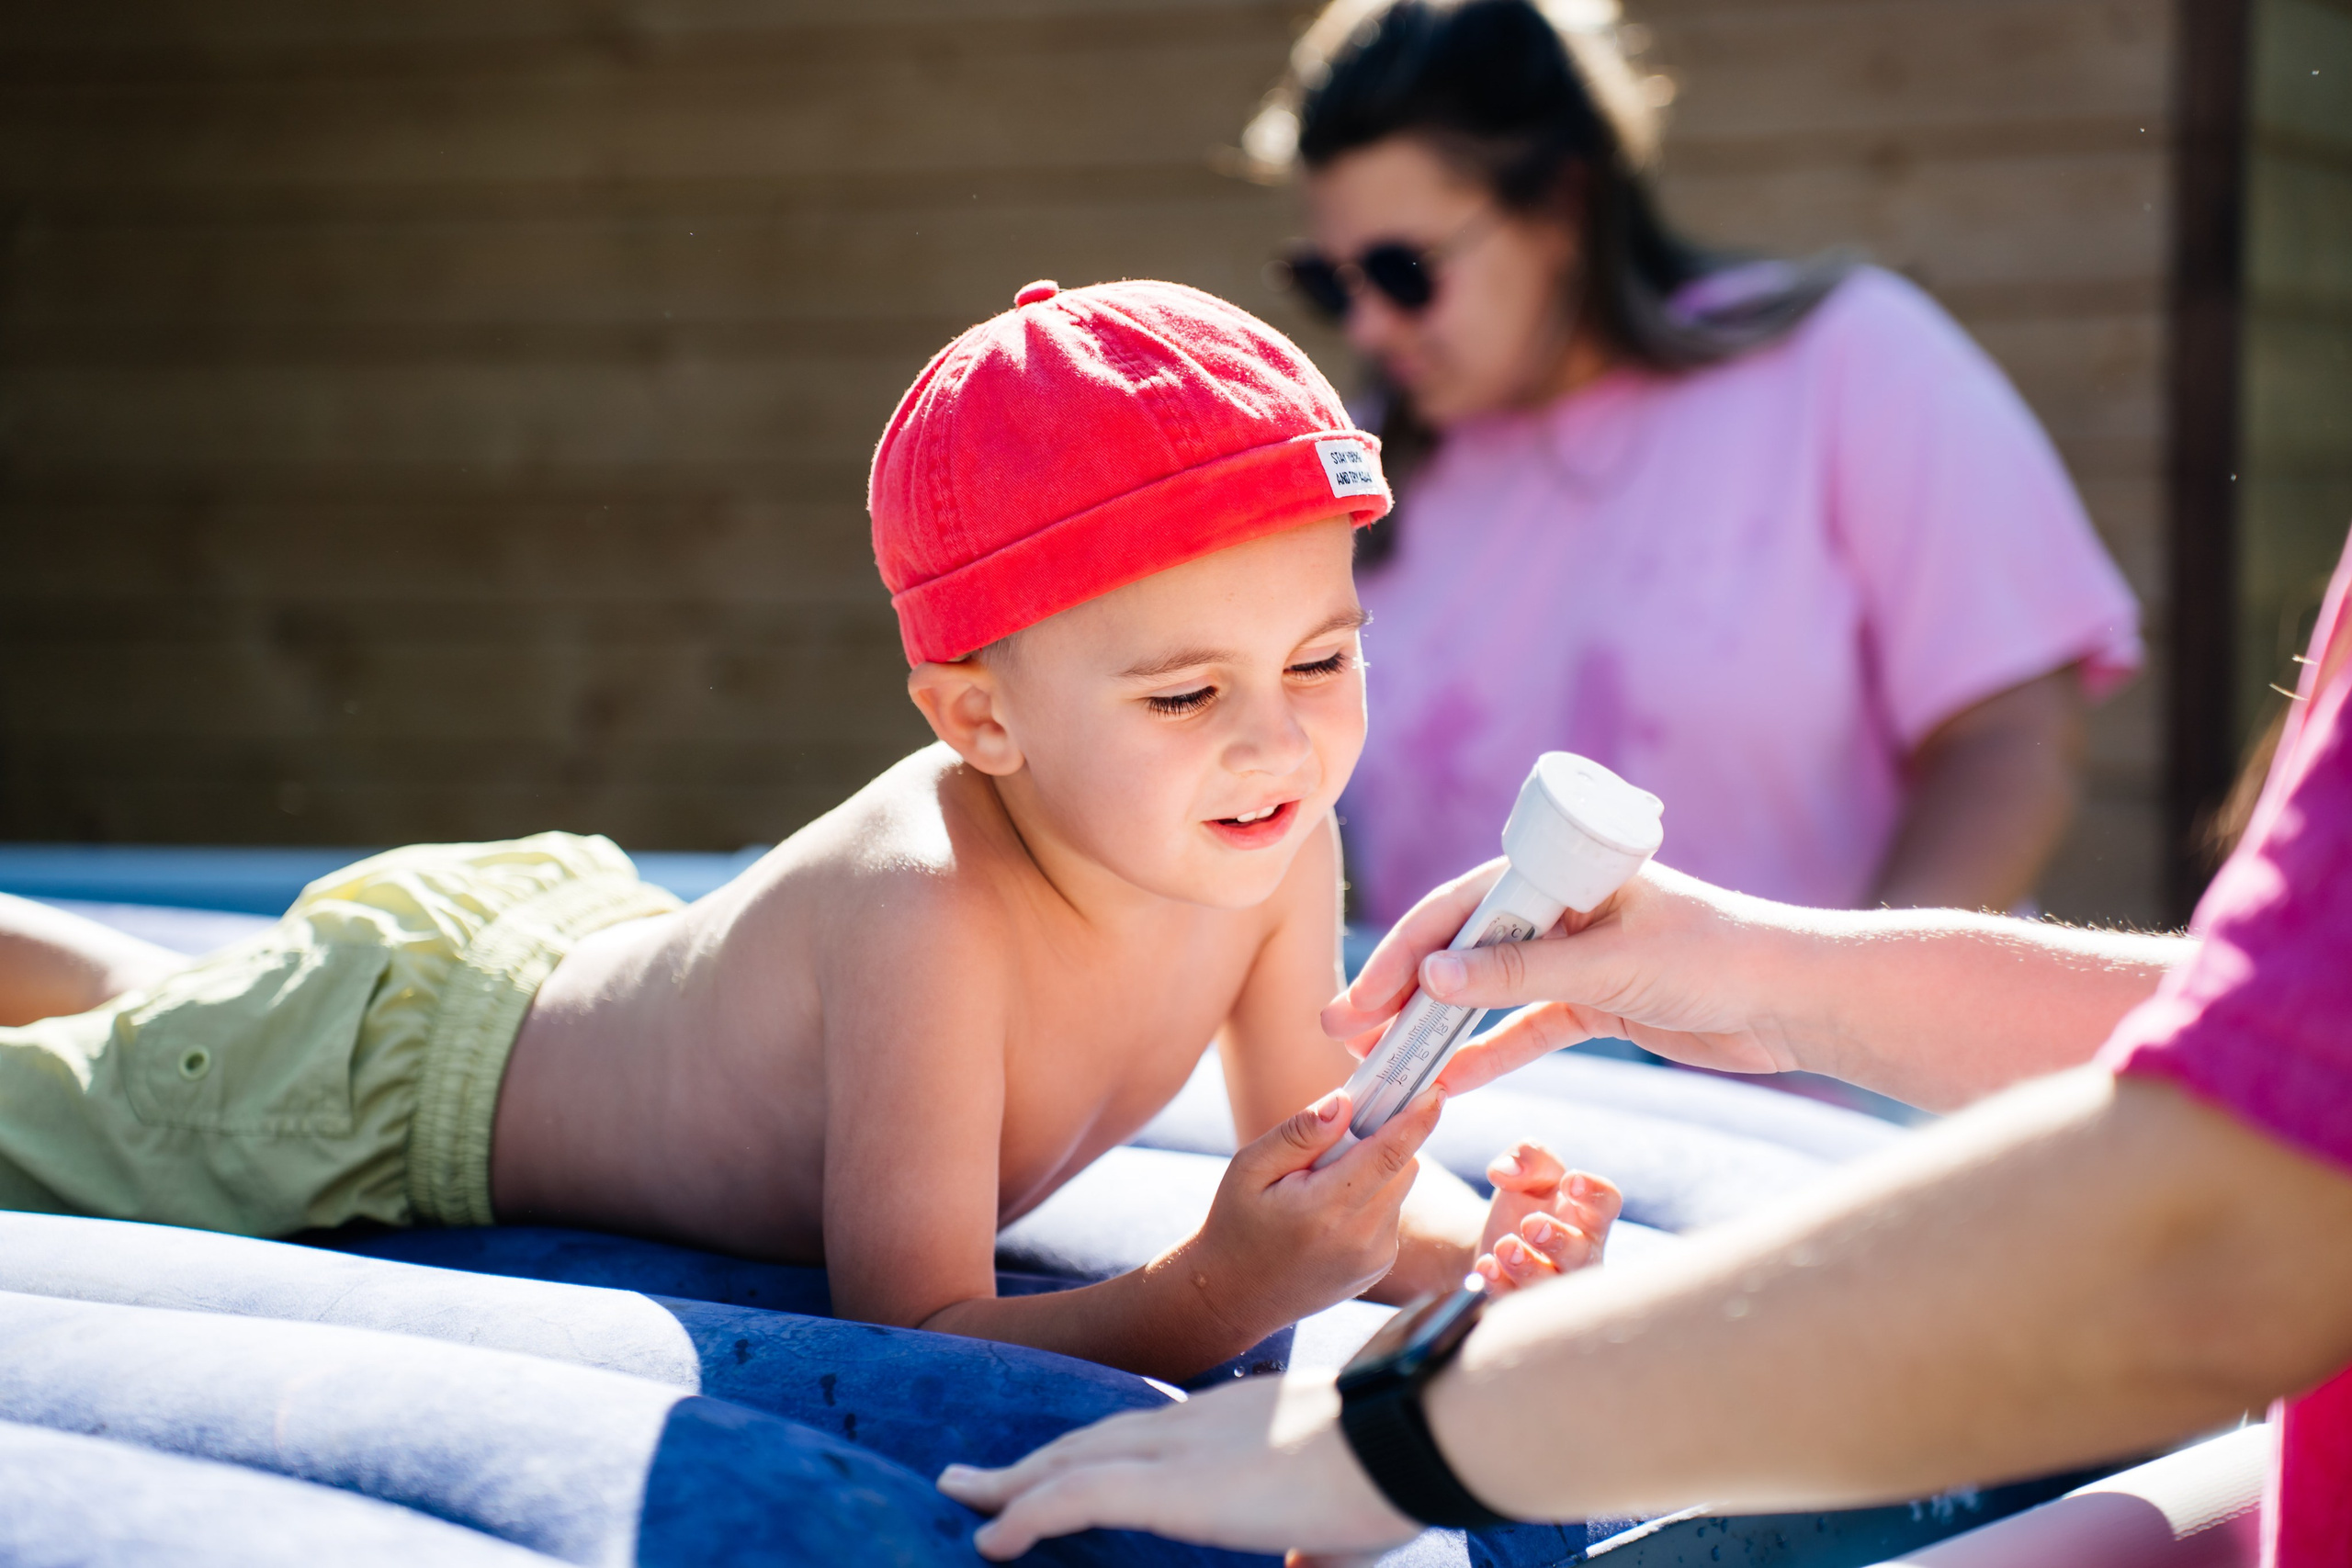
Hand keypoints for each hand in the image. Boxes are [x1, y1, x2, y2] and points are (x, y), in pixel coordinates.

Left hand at [938, 1370, 1415, 1561]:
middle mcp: (1195, 1424)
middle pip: (1091, 1438)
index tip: (1057, 1468)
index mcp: (1233, 1422)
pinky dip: (1026, 1513)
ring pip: (1070, 1462)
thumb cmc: (1402, 1466)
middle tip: (978, 1476)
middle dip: (1034, 1460)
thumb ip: (1314, 1548)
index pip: (1142, 1433)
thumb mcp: (1347, 1513)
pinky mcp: (1174, 1487)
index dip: (1091, 1452)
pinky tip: (991, 1536)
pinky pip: (1075, 1497)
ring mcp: (1180, 1451)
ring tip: (963, 1498)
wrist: (1416, 1432)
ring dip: (1011, 1484)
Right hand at [1185, 1087, 1445, 1342]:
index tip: (1435, 1091)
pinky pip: (1390, 1213)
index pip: (1389, 1154)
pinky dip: (1371, 1199)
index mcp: (1326, 1209)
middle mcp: (1361, 1237)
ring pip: (1399, 1188)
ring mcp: (1375, 1257)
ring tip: (1322, 1188)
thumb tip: (1346, 1102)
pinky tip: (1330, 1215)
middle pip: (1403, 1166)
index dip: (1417, 1119)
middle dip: (1383, 1142)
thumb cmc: (1237, 1224)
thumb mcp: (1250, 1167)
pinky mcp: (1379, 1266)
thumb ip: (1300, 1133)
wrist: (1236, 1297)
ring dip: (1374, 1173)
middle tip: (1337, 1143)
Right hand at [1323, 860, 1801, 1093]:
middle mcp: (1563, 908)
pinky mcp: (1597, 1005)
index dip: (1405, 951)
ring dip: (1434, 1027)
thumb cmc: (1716, 959)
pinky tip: (1444, 1082)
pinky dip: (1487, 1054)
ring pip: (1487, 993)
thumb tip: (1432, 977)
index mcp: (1565, 872)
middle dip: (1401, 991)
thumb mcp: (1611, 966)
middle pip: (1463, 947)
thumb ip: (1522, 973)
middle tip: (1343, 1030)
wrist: (1797, 1002)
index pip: (1463, 905)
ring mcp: (1577, 958)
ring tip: (1379, 1059)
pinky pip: (1526, 1029)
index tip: (1363, 997)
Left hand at [1476, 1142, 1619, 1294]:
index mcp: (1588, 1215)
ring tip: (1504, 1245)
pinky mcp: (1523, 1299)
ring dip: (1527, 1266)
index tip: (1569, 1182)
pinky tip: (1486, 1267)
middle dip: (1558, 1241)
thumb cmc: (1528, 1201)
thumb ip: (1527, 1156)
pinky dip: (1500, 1285)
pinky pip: (1515, 1299)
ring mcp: (1554, 1281)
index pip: (1606, 1203)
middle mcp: (1580, 1252)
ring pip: (1550, 1284)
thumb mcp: (1531, 1170)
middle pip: (1581, 1254)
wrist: (1496, 1235)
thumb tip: (1505, 1171)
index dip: (1594, 1193)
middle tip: (1532, 1223)